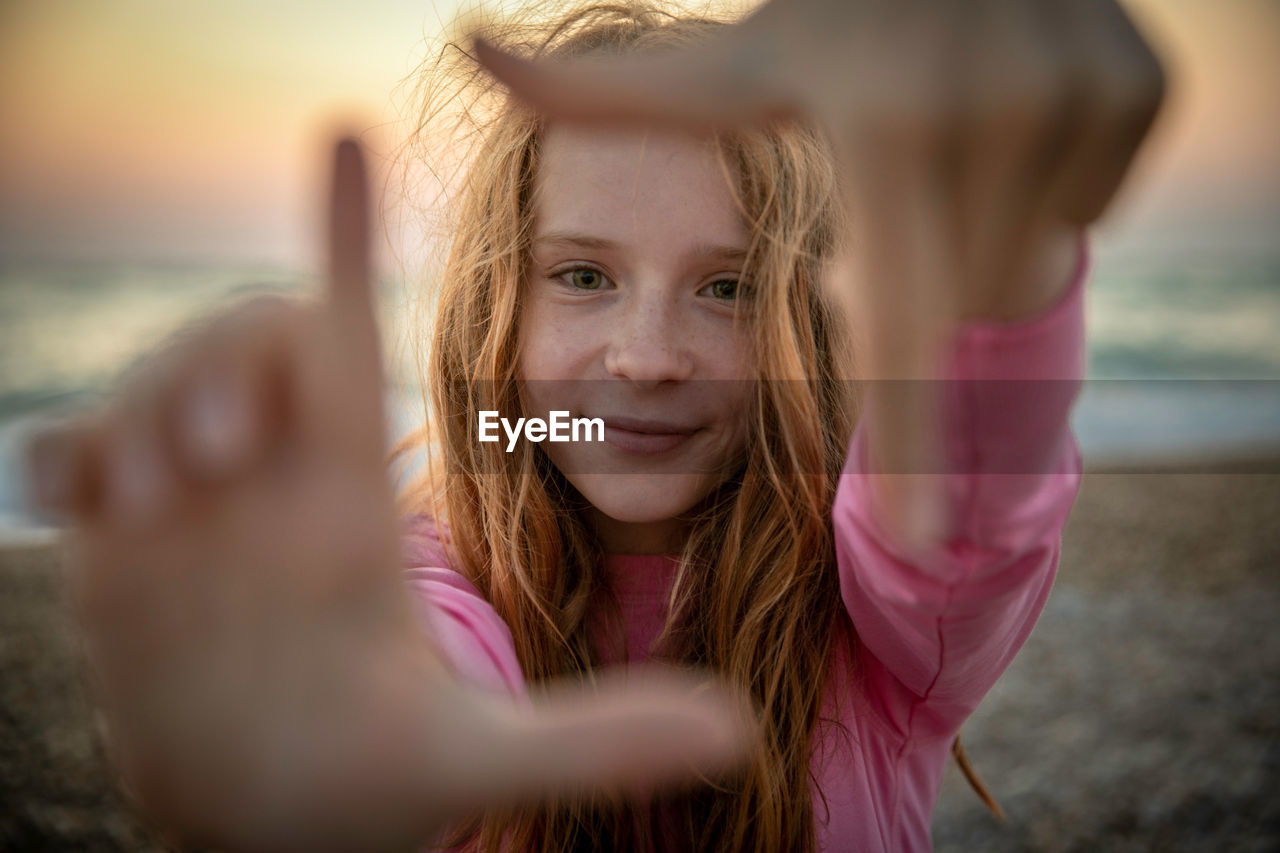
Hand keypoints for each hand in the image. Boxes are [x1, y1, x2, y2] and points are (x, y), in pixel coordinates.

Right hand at [25, 139, 753, 850]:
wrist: (258, 826)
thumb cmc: (365, 781)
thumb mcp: (477, 761)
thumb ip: (597, 741)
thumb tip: (742, 733)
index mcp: (355, 499)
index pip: (349, 338)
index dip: (347, 232)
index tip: (345, 130)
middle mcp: (273, 479)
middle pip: (248, 335)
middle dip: (224, 357)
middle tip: (225, 454)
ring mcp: (189, 505)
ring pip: (161, 381)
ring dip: (149, 408)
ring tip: (161, 495)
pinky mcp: (117, 540)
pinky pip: (73, 452)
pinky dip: (74, 455)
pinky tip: (89, 503)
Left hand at [471, 0, 1165, 545]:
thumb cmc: (823, 22)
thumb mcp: (732, 67)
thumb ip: (608, 96)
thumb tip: (469, 55)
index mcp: (880, 131)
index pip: (898, 321)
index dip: (910, 444)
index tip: (918, 538)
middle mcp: (991, 112)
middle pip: (959, 299)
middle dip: (920, 268)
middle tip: (895, 176)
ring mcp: (1077, 98)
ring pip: (1020, 257)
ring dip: (976, 227)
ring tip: (939, 141)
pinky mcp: (1136, 91)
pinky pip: (1084, 207)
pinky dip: (1041, 185)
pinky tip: (1000, 115)